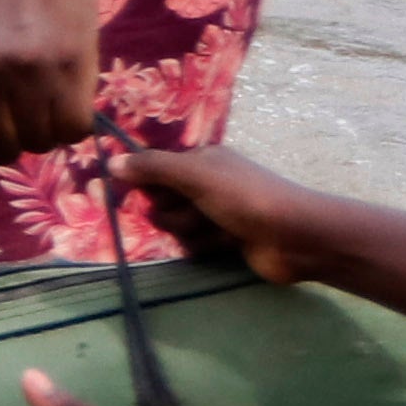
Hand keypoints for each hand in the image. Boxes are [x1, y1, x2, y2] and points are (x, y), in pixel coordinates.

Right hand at [118, 140, 328, 281]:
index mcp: (202, 160)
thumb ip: (152, 168)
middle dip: (171, 211)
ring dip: (189, 230)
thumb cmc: (246, 198)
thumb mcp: (196, 176)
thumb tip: (110, 162)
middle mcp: (207, 183)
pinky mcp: (224, 240)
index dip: (141, 181)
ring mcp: (216, 213)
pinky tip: (222, 245)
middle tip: (192, 212)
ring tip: (215, 231)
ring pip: (176, 225)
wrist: (295, 237)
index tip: (120, 191)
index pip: (154, 168)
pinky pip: (193, 243)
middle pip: (162, 200)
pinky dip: (203, 245)